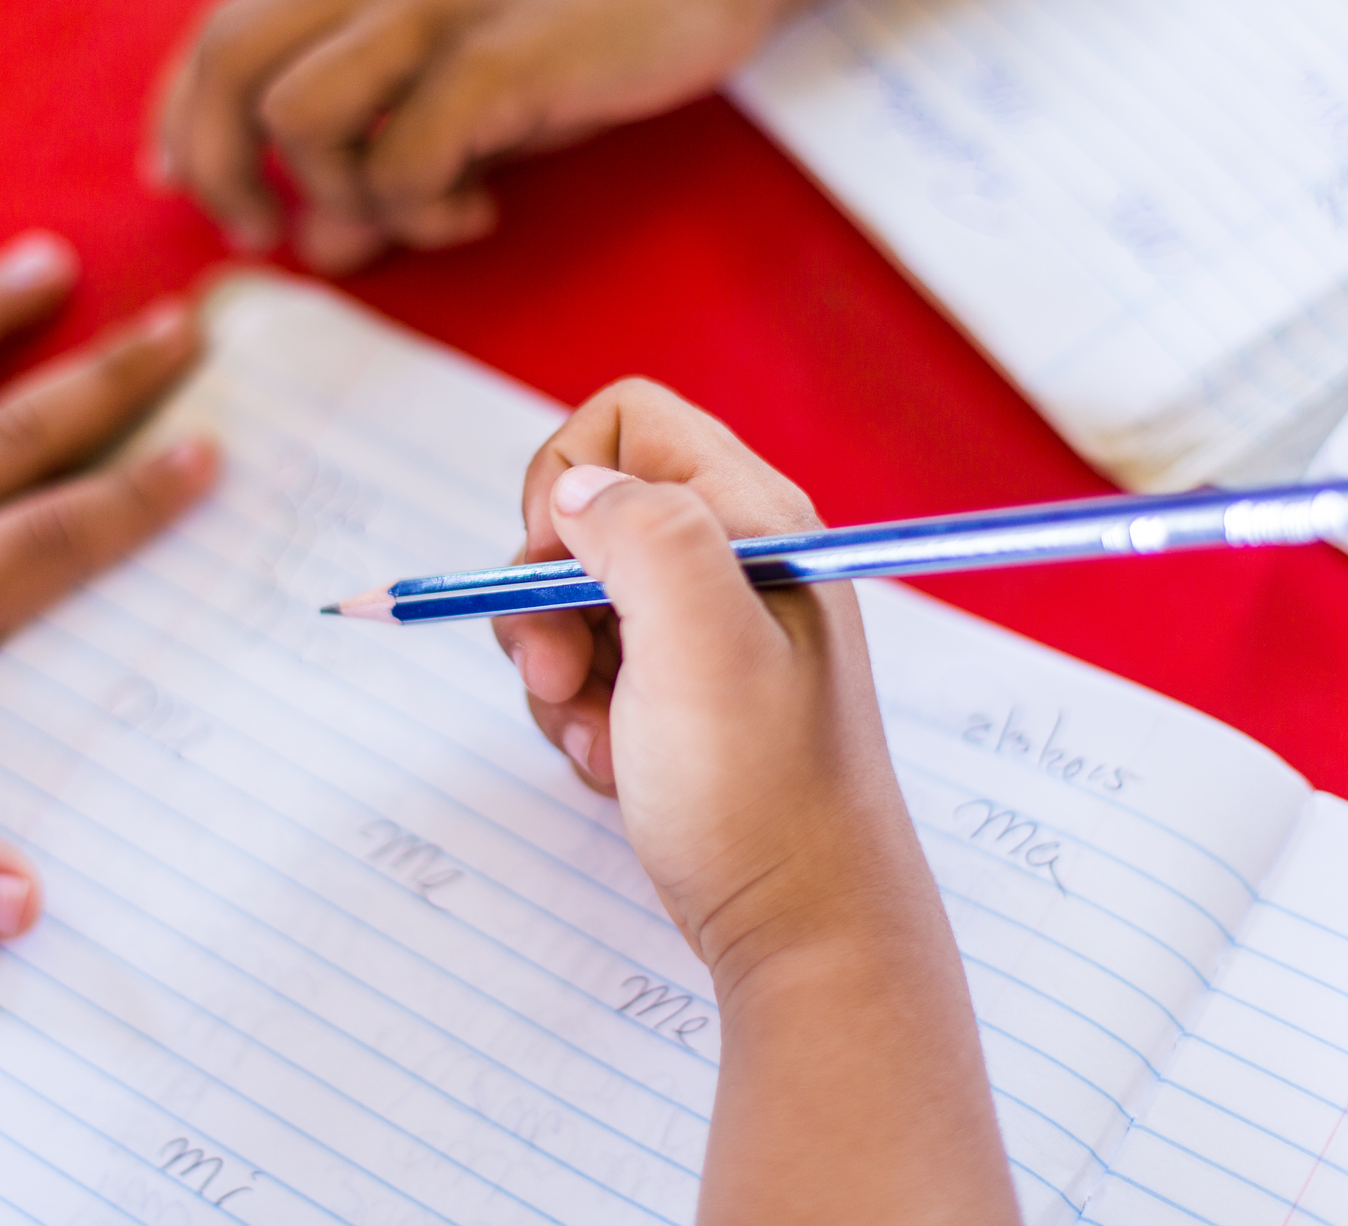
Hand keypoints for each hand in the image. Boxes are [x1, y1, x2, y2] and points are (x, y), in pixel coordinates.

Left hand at [146, 0, 792, 272]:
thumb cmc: (581, 28)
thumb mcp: (464, 84)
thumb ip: (386, 153)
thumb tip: (322, 246)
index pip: (222, 33)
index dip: (185, 119)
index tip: (185, 186)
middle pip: (232, 67)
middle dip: (223, 172)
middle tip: (271, 235)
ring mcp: (438, 13)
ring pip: (303, 118)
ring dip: (343, 195)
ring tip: (423, 215)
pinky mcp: (500, 58)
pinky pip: (407, 155)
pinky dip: (426, 207)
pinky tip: (482, 210)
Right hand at [493, 380, 1014, 1222]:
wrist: (802, 927)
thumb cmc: (760, 790)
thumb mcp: (700, 641)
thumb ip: (640, 533)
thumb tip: (573, 490)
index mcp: (753, 519)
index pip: (626, 421)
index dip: (564, 478)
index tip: (557, 567)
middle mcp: (731, 560)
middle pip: (582, 516)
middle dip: (544, 597)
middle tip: (564, 675)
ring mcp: (706, 630)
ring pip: (572, 600)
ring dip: (557, 671)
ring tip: (602, 741)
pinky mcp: (682, 694)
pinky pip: (589, 670)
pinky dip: (578, 717)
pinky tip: (615, 767)